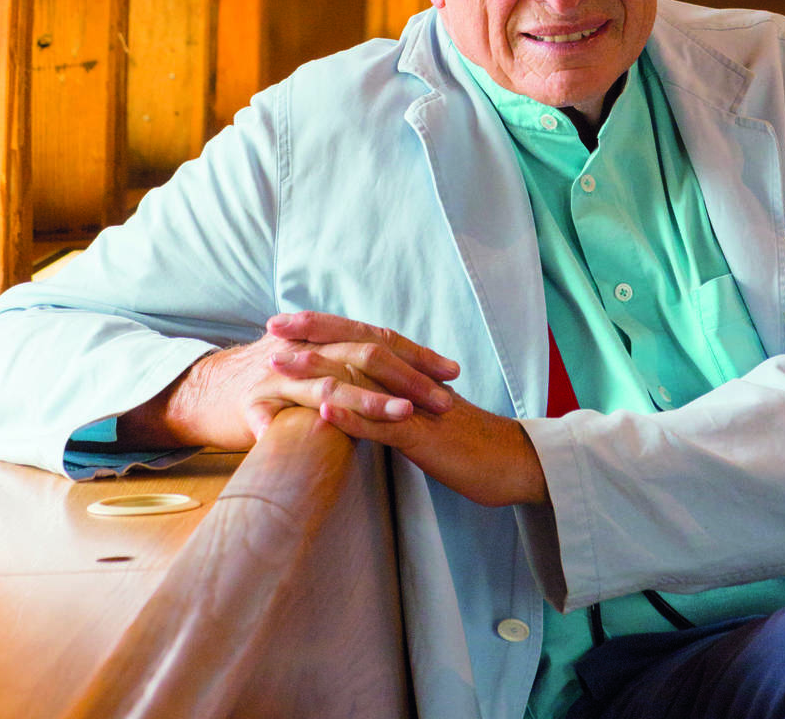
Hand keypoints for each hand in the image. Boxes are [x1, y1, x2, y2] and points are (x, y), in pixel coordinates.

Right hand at [115, 313, 460, 452]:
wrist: (204, 390)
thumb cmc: (268, 385)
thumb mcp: (314, 369)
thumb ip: (350, 369)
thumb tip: (399, 378)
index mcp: (324, 342)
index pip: (379, 340)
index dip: (417, 355)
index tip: (453, 371)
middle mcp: (305, 352)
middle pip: (363, 358)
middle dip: (406, 379)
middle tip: (442, 401)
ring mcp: (277, 376)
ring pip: (328, 386)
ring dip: (366, 402)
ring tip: (400, 417)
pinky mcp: (250, 405)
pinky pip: (270, 419)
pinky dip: (291, 431)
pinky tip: (319, 444)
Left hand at [272, 312, 549, 509]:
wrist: (512, 461)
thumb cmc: (464, 443)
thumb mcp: (420, 417)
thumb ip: (391, 402)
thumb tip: (358, 397)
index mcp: (408, 372)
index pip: (360, 340)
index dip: (322, 328)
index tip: (282, 323)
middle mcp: (410, 378)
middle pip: (357, 346)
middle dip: (313, 334)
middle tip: (272, 327)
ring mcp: (416, 404)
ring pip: (365, 379)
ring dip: (321, 369)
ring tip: (282, 364)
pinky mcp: (425, 436)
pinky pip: (387, 423)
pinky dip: (354, 416)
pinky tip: (324, 410)